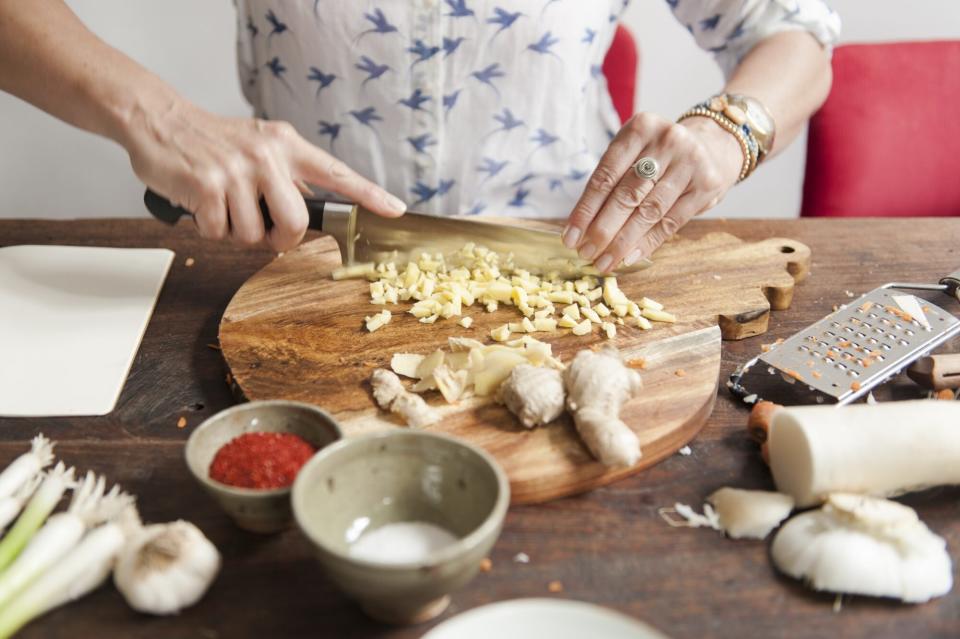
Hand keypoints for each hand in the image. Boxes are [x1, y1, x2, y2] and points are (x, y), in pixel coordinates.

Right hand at [122, 100, 405, 250]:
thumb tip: (309, 212)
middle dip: (281, 239)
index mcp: (287, 146)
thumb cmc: (213, 142)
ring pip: (254, 235)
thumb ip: (286, 175)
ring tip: (223, 206)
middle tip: (265, 231)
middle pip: (296, 222)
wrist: (160, 120)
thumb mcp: (259, 146)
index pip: (337, 173)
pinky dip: (209, 229)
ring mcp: (237, 170)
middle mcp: (268, 155)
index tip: (396, 209)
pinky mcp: (207, 186)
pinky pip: (220, 233)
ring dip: (237, 233)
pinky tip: (201, 205)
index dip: (368, 194)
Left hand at [562, 112, 742, 271]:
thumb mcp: (635, 153)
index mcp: (640, 128)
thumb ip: (612, 182)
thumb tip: (581, 229)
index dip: (585, 210)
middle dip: (602, 230)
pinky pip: (671, 222)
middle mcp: (667, 140)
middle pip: (626, 194)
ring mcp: (690, 162)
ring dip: (622, 242)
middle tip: (585, 254)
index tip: (569, 237)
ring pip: (648, 211)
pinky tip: (630, 257)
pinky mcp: (707, 185)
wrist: (713, 148)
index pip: (605, 176)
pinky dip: (647, 243)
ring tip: (605, 262)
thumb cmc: (660, 156)